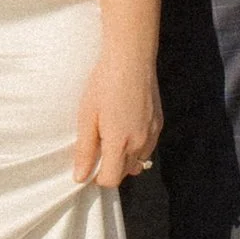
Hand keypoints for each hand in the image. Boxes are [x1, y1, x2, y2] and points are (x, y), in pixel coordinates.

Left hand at [73, 48, 161, 192]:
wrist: (131, 59)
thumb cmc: (104, 85)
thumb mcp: (87, 117)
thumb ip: (85, 150)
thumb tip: (80, 177)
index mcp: (120, 143)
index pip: (111, 179)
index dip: (97, 178)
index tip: (89, 167)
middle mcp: (140, 143)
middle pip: (125, 173)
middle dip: (111, 168)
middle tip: (98, 149)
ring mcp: (153, 134)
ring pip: (139, 161)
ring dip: (125, 158)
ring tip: (112, 137)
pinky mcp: (159, 123)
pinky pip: (148, 147)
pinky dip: (137, 146)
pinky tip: (126, 127)